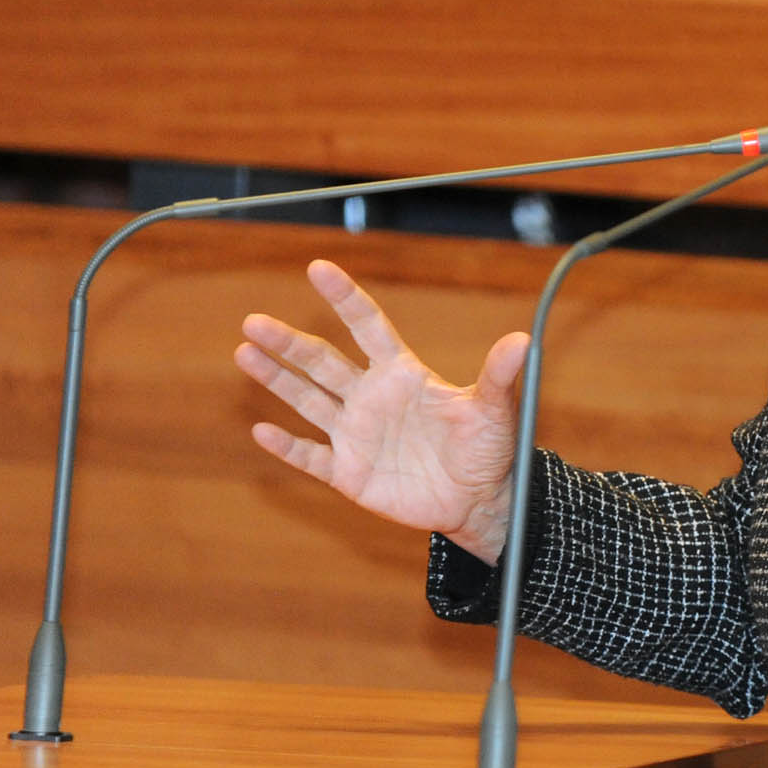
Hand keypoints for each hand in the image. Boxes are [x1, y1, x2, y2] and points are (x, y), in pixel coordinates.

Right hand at [234, 259, 529, 563]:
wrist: (477, 500)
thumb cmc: (488, 449)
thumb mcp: (494, 410)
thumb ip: (499, 376)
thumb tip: (522, 341)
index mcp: (402, 374)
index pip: (368, 327)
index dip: (345, 298)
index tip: (319, 267)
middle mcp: (372, 397)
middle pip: (323, 361)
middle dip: (289, 342)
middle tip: (254, 321)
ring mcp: (356, 434)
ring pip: (308, 400)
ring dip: (277, 378)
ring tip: (245, 351)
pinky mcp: (349, 472)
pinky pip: (310, 456)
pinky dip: (287, 446)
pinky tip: (261, 430)